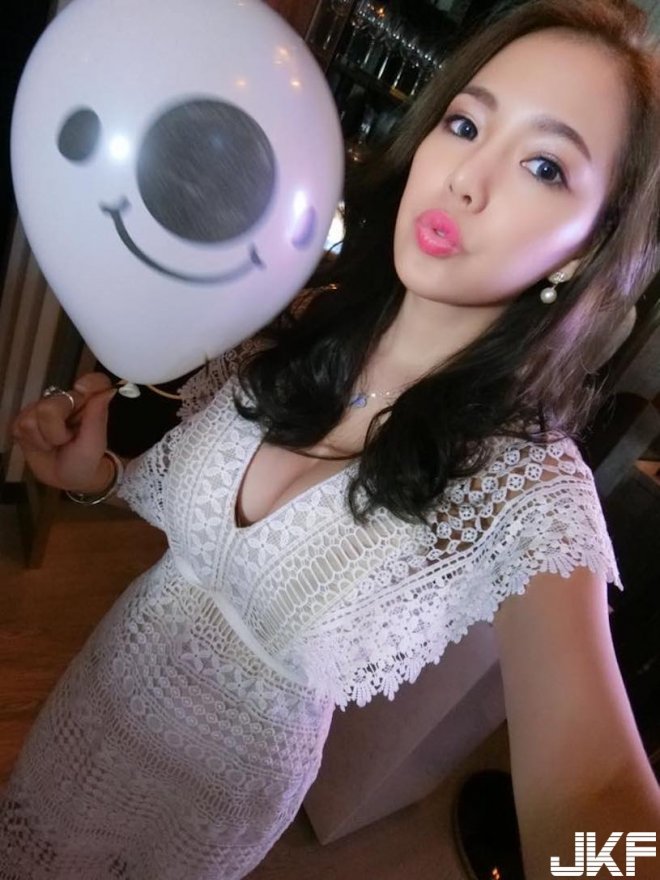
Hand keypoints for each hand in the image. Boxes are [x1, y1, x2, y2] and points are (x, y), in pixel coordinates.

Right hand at [11, 373, 117, 491]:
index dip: (88, 384)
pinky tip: (42, 445)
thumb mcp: (95, 442)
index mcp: (87, 402)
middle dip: (57, 431)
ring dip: (46, 439)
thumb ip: (98, 416)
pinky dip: (33, 442)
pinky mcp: (23, 421)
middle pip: (49, 406)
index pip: (93, 382)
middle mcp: (63, 400)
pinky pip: (20, 427)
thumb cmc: (85, 459)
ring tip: (55, 444)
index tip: (82, 391)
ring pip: (32, 419)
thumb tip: (108, 390)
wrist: (68, 478)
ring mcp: (40, 409)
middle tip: (66, 440)